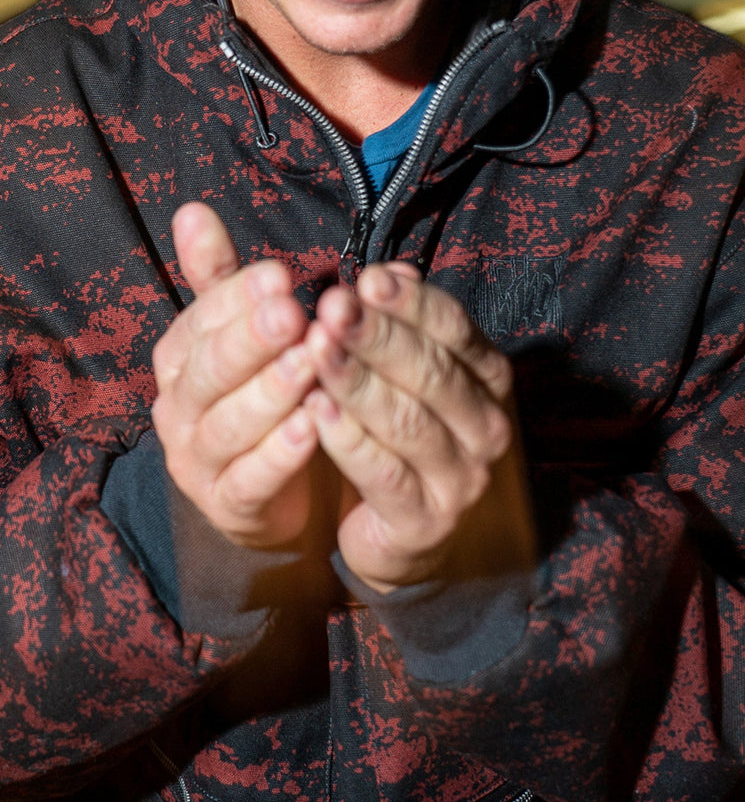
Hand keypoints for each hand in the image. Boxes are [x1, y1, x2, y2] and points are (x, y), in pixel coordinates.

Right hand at [152, 204, 318, 547]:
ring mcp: (198, 461)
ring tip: (309, 366)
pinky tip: (311, 429)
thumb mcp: (242, 333)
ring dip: (269, 393)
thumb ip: (221, 278)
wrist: (275, 496)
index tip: (281, 276)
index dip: (238, 297)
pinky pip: (249, 481)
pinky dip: (278, 456)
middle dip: (250, 341)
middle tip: (292, 314)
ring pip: (227, 425)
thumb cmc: (262, 395)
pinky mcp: (226, 506)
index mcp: (182, 357)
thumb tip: (191, 209)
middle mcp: (179, 406)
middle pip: (209, 371)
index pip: (201, 319)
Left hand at [304, 263, 535, 592]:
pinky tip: (315, 410)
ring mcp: (461, 478)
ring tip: (315, 349)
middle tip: (332, 308)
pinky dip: (348, 440)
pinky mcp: (425, 521)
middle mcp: (485, 426)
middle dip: (377, 336)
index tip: (366, 279)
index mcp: (486, 378)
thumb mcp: (409, 373)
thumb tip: (391, 269)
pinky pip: (383, 475)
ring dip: (357, 381)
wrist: (406, 532)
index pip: (453, 329)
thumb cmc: (402, 433)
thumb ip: (401, 322)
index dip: (410, 303)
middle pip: (431, 371)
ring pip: (407, 421)